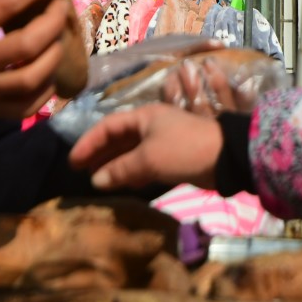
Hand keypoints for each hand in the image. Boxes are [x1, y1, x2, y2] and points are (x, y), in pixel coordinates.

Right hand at [68, 103, 222, 190]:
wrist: (227, 158)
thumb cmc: (184, 150)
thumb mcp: (148, 159)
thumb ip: (120, 169)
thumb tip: (95, 180)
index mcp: (144, 116)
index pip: (108, 126)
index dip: (89, 142)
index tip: (73, 161)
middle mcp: (151, 125)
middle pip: (119, 138)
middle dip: (100, 154)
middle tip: (82, 172)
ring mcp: (163, 141)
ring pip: (131, 152)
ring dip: (115, 165)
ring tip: (98, 181)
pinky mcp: (173, 157)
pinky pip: (145, 163)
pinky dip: (132, 172)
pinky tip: (124, 184)